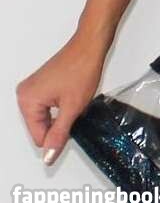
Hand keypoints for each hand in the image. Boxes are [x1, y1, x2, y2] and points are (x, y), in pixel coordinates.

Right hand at [16, 32, 107, 165]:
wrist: (90, 45)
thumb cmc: (81, 68)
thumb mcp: (72, 108)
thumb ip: (59, 135)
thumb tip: (48, 157)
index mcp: (27, 101)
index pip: (39, 137)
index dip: (58, 136)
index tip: (72, 124)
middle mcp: (26, 94)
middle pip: (41, 128)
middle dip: (60, 123)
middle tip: (74, 108)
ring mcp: (33, 88)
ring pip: (46, 118)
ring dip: (62, 115)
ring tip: (74, 99)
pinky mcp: (42, 84)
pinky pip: (49, 107)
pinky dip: (62, 106)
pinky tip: (72, 96)